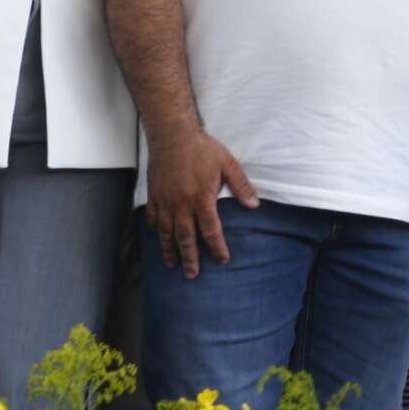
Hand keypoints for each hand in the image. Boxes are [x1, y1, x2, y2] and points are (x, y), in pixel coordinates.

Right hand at [144, 129, 257, 278]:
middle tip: (192, 275)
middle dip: (190, 258)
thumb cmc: (202, 149)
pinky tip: (159, 239)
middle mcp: (181, 204)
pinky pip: (154, 219)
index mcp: (202, 198)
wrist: (172, 135)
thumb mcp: (228, 164)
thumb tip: (254, 205)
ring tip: (172, 265)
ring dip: (170, 250)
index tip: (222, 259)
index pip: (211, 230)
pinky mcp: (154, 195)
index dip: (217, 247)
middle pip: (186, 238)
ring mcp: (165, 201)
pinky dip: (156, 232)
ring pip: (167, 233)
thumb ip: (241, 186)